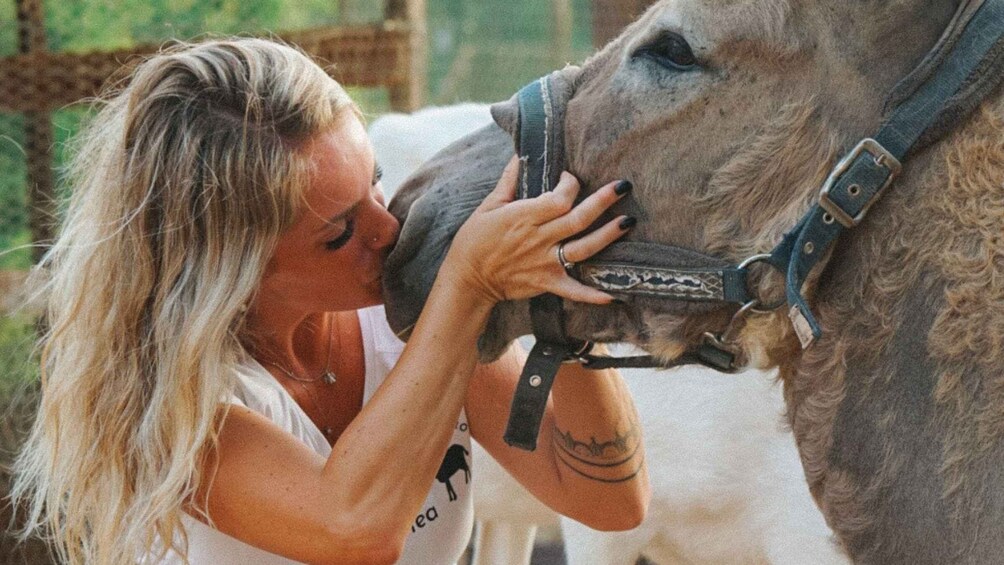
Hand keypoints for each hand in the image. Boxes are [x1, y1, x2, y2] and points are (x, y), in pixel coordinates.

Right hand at [443, 156, 634, 304]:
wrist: (467, 279)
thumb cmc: (474, 240)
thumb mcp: (488, 206)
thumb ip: (509, 181)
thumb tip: (520, 154)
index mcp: (523, 217)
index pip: (558, 198)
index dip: (570, 184)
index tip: (571, 177)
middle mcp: (538, 239)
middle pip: (577, 219)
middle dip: (603, 201)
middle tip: (624, 187)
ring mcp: (544, 262)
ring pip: (583, 248)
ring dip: (608, 236)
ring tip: (628, 222)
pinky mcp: (546, 283)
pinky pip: (574, 290)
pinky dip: (593, 294)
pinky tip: (615, 296)